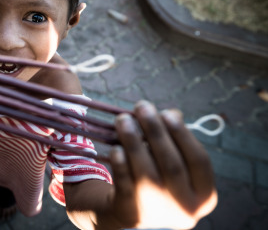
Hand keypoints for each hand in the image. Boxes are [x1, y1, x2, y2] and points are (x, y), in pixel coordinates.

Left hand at [108, 101, 216, 228]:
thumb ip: (177, 141)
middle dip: (155, 131)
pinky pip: (125, 183)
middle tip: (141, 107)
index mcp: (204, 195)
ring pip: (146, 172)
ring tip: (123, 119)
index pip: (199, 160)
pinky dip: (120, 163)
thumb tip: (173, 113)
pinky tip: (115, 147)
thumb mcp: (177, 167)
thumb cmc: (162, 181)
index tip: (167, 112)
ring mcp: (158, 211)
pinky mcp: (132, 212)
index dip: (183, 134)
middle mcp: (185, 206)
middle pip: (171, 163)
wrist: (138, 215)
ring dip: (133, 140)